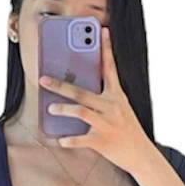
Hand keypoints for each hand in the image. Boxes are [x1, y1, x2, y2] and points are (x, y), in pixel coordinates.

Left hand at [39, 26, 155, 173]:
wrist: (141, 154)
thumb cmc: (126, 129)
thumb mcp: (119, 108)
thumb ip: (103, 97)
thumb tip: (76, 87)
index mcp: (117, 95)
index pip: (110, 68)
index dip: (106, 49)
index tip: (102, 31)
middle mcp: (112, 107)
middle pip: (83, 92)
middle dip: (61, 85)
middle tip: (43, 79)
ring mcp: (107, 124)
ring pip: (81, 112)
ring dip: (63, 110)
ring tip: (50, 109)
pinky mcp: (103, 141)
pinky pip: (81, 139)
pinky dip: (69, 140)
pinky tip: (60, 139)